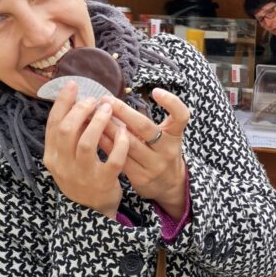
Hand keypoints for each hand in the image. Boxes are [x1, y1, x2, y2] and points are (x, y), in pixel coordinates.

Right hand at [43, 82, 128, 217]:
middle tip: (94, 100)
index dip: (62, 103)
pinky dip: (119, 143)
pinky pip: (113, 159)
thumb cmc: (81, 176)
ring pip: (87, 143)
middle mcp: (64, 166)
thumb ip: (68, 135)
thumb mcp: (66, 158)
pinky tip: (124, 131)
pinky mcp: (103, 183)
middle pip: (67, 130)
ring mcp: (83, 175)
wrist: (91, 211)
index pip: (53, 124)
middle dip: (81, 110)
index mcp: (52, 157)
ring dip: (98, 122)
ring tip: (108, 109)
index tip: (73, 85)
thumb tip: (75, 102)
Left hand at [99, 88, 189, 218]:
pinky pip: (120, 158)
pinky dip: (106, 144)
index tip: (156, 91)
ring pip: (128, 143)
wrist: (169, 185)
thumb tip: (119, 102)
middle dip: (123, 112)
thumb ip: (149, 121)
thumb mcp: (166, 135)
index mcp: (175, 135)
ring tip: (94, 115)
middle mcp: (167, 150)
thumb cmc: (162, 151)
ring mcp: (154, 165)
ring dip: (109, 127)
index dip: (171, 102)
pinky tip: (94, 135)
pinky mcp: (140, 177)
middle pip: (145, 128)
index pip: (181, 116)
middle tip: (106, 100)